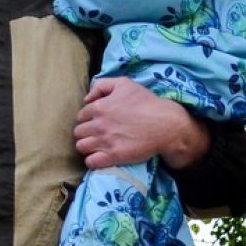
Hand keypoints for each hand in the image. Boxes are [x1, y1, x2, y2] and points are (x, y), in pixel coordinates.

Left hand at [75, 78, 210, 170]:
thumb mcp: (124, 83)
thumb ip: (101, 85)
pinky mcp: (113, 156)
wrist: (166, 124)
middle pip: (79, 132)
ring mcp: (105, 141)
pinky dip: (93, 160)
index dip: (88, 119)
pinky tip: (100, 157)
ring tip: (97, 146)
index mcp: (98, 107)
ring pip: (81, 147)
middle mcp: (98, 125)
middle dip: (86, 132)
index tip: (98, 122)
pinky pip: (91, 162)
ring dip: (87, 146)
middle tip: (98, 134)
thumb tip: (87, 99)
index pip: (81, 116)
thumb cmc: (146, 102)